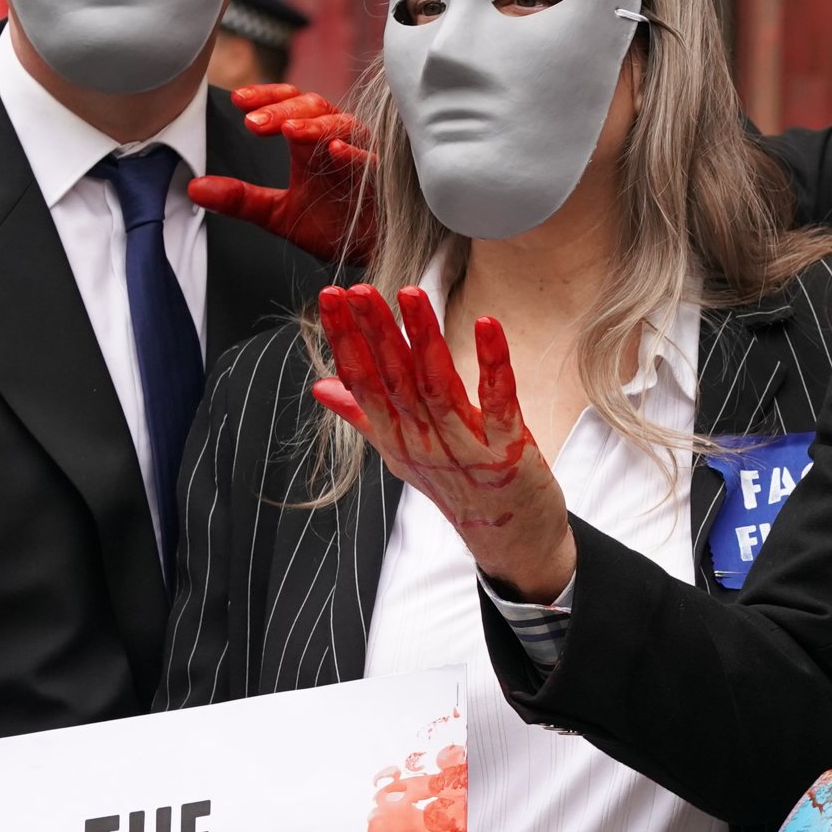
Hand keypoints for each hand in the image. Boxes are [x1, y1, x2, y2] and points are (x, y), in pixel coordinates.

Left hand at [185, 83, 376, 264]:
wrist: (373, 254)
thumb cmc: (334, 225)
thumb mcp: (278, 213)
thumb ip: (240, 199)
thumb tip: (194, 188)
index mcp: (313, 142)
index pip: (291, 104)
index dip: (268, 96)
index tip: (239, 101)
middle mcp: (340, 141)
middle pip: (315, 106)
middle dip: (284, 110)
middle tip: (254, 123)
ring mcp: (364, 157)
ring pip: (344, 125)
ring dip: (315, 125)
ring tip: (288, 130)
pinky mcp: (384, 180)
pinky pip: (372, 160)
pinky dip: (354, 154)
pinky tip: (335, 149)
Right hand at [311, 284, 576, 599]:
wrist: (510, 541)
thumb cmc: (458, 489)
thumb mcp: (402, 453)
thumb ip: (364, 416)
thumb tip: (321, 387)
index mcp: (397, 438)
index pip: (362, 383)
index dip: (345, 340)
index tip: (330, 297)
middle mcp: (424, 443)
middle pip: (394, 380)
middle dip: (375, 332)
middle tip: (357, 290)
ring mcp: (465, 448)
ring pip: (437, 386)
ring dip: (423, 338)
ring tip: (410, 295)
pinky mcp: (507, 452)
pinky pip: (499, 403)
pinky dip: (492, 365)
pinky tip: (488, 325)